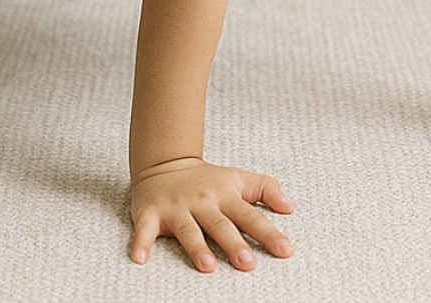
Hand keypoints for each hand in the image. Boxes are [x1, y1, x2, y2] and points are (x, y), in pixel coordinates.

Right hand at [130, 158, 294, 272]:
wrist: (165, 163)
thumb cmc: (207, 179)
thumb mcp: (238, 179)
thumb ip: (265, 190)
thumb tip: (291, 206)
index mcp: (225, 195)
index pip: (250, 216)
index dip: (268, 233)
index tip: (285, 249)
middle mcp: (202, 202)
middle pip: (220, 225)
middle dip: (234, 244)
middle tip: (248, 263)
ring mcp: (176, 208)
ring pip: (188, 229)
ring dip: (197, 247)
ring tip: (208, 266)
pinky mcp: (151, 213)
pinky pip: (145, 230)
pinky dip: (141, 243)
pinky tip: (140, 259)